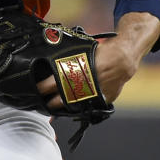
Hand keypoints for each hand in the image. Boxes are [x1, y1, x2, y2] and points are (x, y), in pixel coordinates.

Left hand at [36, 12, 159, 109]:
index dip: (43, 88)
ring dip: (65, 106)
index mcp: (76, 71)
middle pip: (62, 99)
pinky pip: (89, 106)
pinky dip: (82, 106)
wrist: (122, 59)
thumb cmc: (99, 53)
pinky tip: (76, 105)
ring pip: (75, 106)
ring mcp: (94, 94)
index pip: (53, 83)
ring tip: (57, 106)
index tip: (37, 90)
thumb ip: (67, 61)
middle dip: (51, 102)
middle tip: (45, 103)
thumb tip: (50, 65)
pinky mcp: (103, 100)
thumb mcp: (80, 53)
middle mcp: (84, 84)